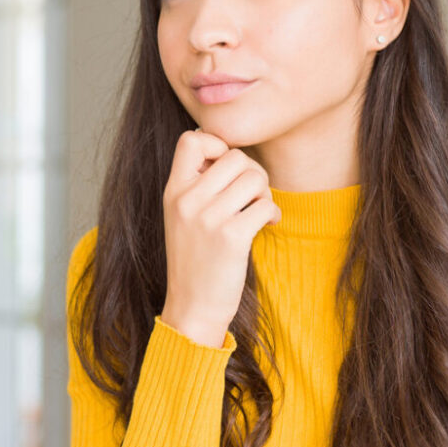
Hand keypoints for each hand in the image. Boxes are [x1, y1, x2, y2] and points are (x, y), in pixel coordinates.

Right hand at [158, 128, 280, 347]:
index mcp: (174, 191)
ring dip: (264, 192)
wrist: (192, 307)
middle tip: (253, 194)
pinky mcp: (231, 237)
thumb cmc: (195, 257)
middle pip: (235, 156)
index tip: (225, 169)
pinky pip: (265, 204)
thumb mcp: (182, 215)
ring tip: (260, 209)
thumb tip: (225, 149)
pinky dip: (273, 213)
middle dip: (252, 171)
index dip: (217, 145)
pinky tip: (269, 224)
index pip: (192, 139)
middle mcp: (187, 200)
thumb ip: (197, 183)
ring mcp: (208, 218)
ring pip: (254, 177)